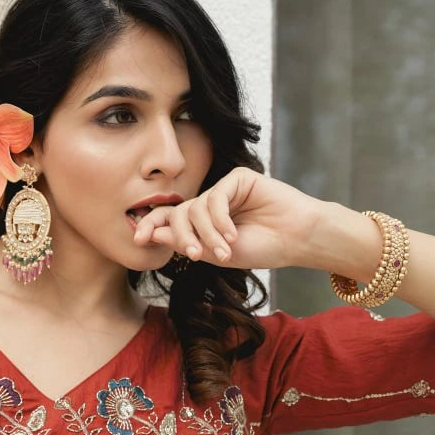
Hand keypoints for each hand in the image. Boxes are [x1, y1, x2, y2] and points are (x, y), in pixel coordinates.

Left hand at [131, 167, 324, 270]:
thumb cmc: (263, 248)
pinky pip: (216, 197)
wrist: (297, 239)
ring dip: (209, 233)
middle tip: (196, 255)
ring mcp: (224, 190)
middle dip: (182, 235)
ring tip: (226, 251)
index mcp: (203, 223)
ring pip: (197, 207)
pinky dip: (221, 219)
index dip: (151, 225)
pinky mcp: (238, 178)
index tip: (138, 239)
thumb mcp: (217, 254)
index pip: (169, 218)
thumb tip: (153, 233)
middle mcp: (210, 204)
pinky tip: (233, 234)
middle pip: (179, 212)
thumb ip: (186, 243)